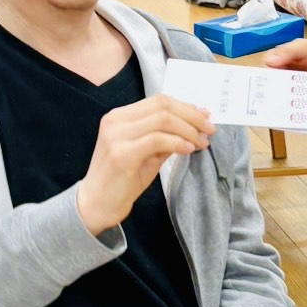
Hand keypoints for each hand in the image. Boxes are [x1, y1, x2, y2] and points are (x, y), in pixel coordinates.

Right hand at [76, 94, 214, 235]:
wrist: (96, 204)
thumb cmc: (122, 180)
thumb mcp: (147, 154)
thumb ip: (165, 138)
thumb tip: (194, 126)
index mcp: (120, 116)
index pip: (158, 101)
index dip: (186, 106)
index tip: (206, 117)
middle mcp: (116, 120)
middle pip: (163, 106)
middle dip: (192, 116)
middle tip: (210, 130)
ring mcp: (116, 135)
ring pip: (162, 119)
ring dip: (188, 130)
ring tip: (202, 142)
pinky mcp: (121, 153)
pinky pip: (157, 140)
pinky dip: (177, 143)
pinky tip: (188, 150)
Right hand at [265, 38, 306, 101]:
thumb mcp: (304, 47)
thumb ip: (287, 53)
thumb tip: (268, 62)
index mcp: (279, 62)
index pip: (265, 72)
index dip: (264, 79)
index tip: (267, 83)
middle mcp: (284, 77)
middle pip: (274, 89)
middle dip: (279, 91)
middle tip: (287, 89)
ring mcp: (295, 89)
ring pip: (287, 99)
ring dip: (298, 92)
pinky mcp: (306, 99)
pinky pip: (301, 105)